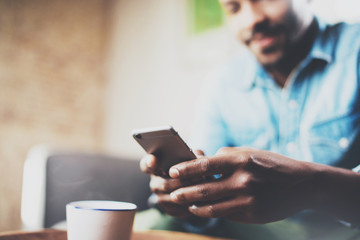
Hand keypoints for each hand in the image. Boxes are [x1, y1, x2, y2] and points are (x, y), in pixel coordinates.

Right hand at [140, 151, 204, 217]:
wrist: (190, 187)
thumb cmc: (188, 167)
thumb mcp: (189, 158)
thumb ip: (191, 154)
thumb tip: (198, 156)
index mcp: (156, 168)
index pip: (146, 165)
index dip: (148, 163)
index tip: (153, 160)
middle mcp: (155, 184)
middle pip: (165, 184)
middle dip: (183, 180)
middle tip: (199, 175)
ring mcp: (161, 198)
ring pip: (174, 197)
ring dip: (190, 192)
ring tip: (205, 186)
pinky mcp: (170, 210)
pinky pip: (181, 208)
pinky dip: (193, 202)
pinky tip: (204, 197)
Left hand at [168, 147, 319, 223]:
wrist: (302, 184)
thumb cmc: (272, 164)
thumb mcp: (249, 152)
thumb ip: (225, 155)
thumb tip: (202, 161)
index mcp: (240, 161)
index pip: (205, 165)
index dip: (186, 169)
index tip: (172, 172)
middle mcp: (242, 181)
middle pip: (204, 190)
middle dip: (183, 192)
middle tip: (172, 194)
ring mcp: (248, 200)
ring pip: (212, 207)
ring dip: (195, 206)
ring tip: (185, 204)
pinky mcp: (252, 215)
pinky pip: (226, 214)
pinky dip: (213, 212)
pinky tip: (204, 209)